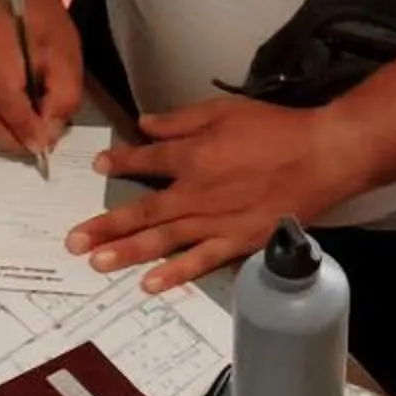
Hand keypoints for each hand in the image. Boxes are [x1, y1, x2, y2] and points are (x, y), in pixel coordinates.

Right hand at [0, 0, 82, 158]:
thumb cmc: (44, 23)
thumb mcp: (66, 54)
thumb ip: (63, 95)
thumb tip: (47, 135)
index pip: (4, 94)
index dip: (23, 126)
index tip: (43, 147)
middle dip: (10, 138)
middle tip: (35, 151)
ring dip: (1, 136)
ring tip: (26, 142)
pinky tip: (12, 128)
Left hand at [70, 94, 362, 292]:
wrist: (323, 156)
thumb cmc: (277, 128)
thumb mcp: (224, 110)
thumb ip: (181, 120)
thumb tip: (145, 124)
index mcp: (192, 156)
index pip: (145, 161)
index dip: (119, 162)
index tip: (99, 166)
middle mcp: (195, 192)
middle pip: (141, 211)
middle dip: (104, 226)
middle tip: (73, 241)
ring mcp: (215, 221)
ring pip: (162, 239)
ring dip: (126, 252)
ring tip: (96, 263)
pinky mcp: (238, 241)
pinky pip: (200, 261)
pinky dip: (174, 274)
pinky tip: (149, 285)